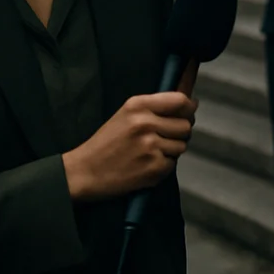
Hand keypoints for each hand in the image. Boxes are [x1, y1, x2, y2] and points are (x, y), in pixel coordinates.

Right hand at [61, 91, 197, 201]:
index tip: (186, 114)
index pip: (181, 101)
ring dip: (170, 151)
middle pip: (186, 125)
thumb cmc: (105, 143)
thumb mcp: (125, 114)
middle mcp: (145, 123)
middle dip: (179, 133)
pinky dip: (162, 167)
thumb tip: (192, 102)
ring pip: (182, 146)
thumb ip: (155, 106)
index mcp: (138, 106)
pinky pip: (172, 164)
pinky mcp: (153, 168)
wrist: (82, 172)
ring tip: (148, 153)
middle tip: (161, 138)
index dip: (189, 108)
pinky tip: (144, 165)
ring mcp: (150, 146)